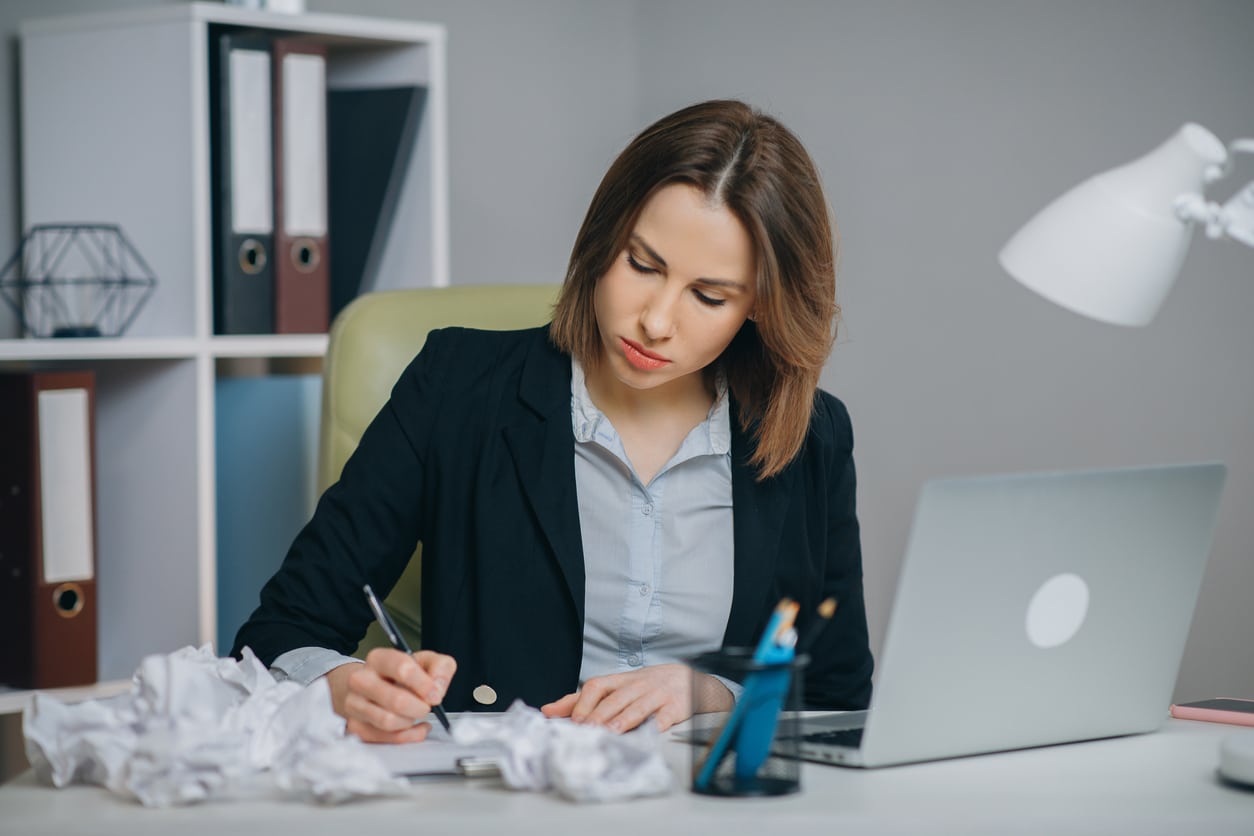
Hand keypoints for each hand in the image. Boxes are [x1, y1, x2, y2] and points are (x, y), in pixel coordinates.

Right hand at [324, 648, 456, 743]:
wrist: (368, 686)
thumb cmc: (397, 674)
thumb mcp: (423, 661)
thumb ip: (439, 667)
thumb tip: (437, 689)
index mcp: (378, 659)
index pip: (403, 668)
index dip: (424, 684)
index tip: (434, 694)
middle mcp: (361, 680)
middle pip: (396, 700)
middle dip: (419, 707)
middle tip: (426, 706)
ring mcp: (354, 704)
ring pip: (388, 721)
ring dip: (410, 721)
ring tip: (416, 714)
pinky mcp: (355, 726)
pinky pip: (385, 738)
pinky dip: (407, 736)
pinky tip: (414, 728)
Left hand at [540, 664, 732, 732]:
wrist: (690, 680)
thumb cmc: (648, 687)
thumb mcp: (618, 687)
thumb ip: (584, 699)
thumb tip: (549, 710)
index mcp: (622, 680)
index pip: (598, 686)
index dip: (584, 703)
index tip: (572, 721)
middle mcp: (638, 685)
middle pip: (615, 699)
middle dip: (598, 716)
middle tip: (585, 732)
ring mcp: (658, 695)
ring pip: (637, 707)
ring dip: (621, 721)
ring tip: (609, 733)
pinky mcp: (676, 707)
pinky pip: (664, 716)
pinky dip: (655, 725)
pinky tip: (646, 734)